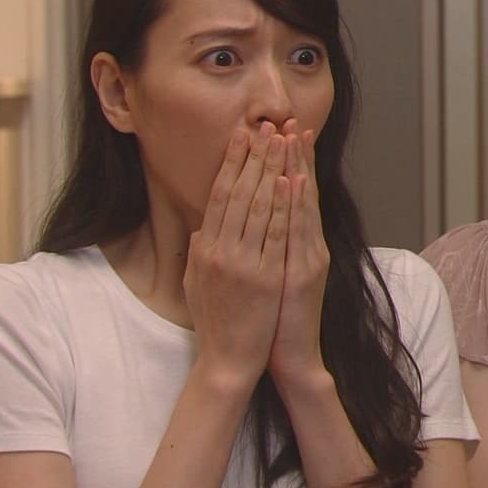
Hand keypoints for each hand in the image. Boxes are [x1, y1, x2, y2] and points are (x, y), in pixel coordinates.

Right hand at [182, 123, 289, 378]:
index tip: (242, 135)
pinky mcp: (266, 277)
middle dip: (254, 156)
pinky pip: (277, 233)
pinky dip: (284, 205)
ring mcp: (244, 263)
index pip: (220, 195)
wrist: (228, 361)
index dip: (232, 162)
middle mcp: (221, 251)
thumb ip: (199, 251)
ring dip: (271, 169)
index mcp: (205, 249)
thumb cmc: (214, 323)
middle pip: (240, 192)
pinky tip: (291, 181)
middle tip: (265, 125)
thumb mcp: (196, 281)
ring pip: (259, 206)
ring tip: (281, 141)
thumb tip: (204, 226)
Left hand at [268, 121, 330, 382]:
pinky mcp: (302, 274)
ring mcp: (307, 258)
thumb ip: (263, 248)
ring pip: (300, 206)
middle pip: (300, 192)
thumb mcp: (269, 277)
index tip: (283, 131)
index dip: (288, 163)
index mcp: (298, 246)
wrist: (288, 358)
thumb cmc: (273, 321)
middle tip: (290, 119)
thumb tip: (241, 223)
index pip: (292, 195)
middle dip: (294, 155)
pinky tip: (292, 182)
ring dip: (296, 169)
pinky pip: (295, 234)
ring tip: (292, 137)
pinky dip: (295, 206)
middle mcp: (308, 246)